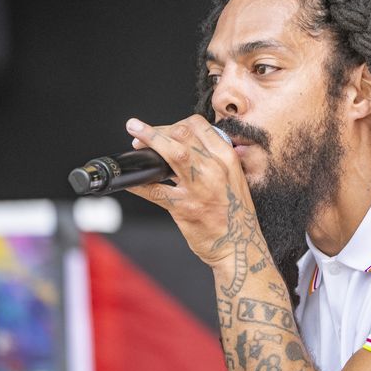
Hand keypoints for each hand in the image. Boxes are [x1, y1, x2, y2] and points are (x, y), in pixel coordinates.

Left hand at [125, 115, 258, 267]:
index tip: (164, 130)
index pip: (198, 126)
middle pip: (182, 134)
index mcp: (227, 158)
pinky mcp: (185, 207)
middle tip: (139, 133)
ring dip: (149, 141)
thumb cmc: (235, 214)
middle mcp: (215, 168)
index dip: (175, 124)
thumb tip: (184, 148)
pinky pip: (155, 190)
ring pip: (173, 153)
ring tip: (134, 139)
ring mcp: (200, 187)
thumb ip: (213, 161)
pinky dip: (138, 183)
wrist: (241, 246)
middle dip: (157, 130)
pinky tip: (129, 181)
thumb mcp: (233, 179)